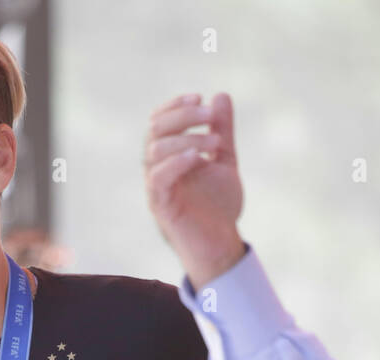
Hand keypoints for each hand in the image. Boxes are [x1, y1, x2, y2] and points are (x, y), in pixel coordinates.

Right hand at [143, 92, 245, 289]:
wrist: (221, 243)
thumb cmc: (218, 205)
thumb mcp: (224, 160)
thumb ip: (221, 131)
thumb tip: (220, 96)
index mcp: (168, 155)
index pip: (160, 121)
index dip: (176, 105)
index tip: (201, 97)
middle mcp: (157, 168)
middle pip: (155, 129)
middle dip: (183, 115)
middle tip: (210, 114)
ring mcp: (156, 186)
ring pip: (155, 150)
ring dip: (186, 138)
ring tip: (215, 142)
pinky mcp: (160, 205)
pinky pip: (158, 177)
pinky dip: (177, 162)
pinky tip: (199, 158)